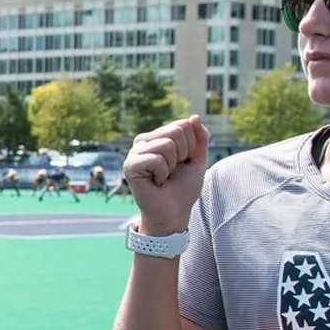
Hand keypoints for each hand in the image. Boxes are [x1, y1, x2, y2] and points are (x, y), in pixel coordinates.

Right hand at [123, 115, 209, 233]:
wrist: (174, 212)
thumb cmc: (183, 187)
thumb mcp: (198, 159)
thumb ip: (200, 137)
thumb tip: (195, 117)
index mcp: (157, 136)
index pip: (183, 124)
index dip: (190, 146)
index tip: (182, 162)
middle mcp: (143, 141)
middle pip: (176, 131)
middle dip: (183, 154)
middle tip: (173, 170)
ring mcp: (134, 153)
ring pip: (167, 145)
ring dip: (172, 166)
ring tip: (163, 177)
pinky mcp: (130, 165)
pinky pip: (156, 159)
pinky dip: (162, 173)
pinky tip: (155, 181)